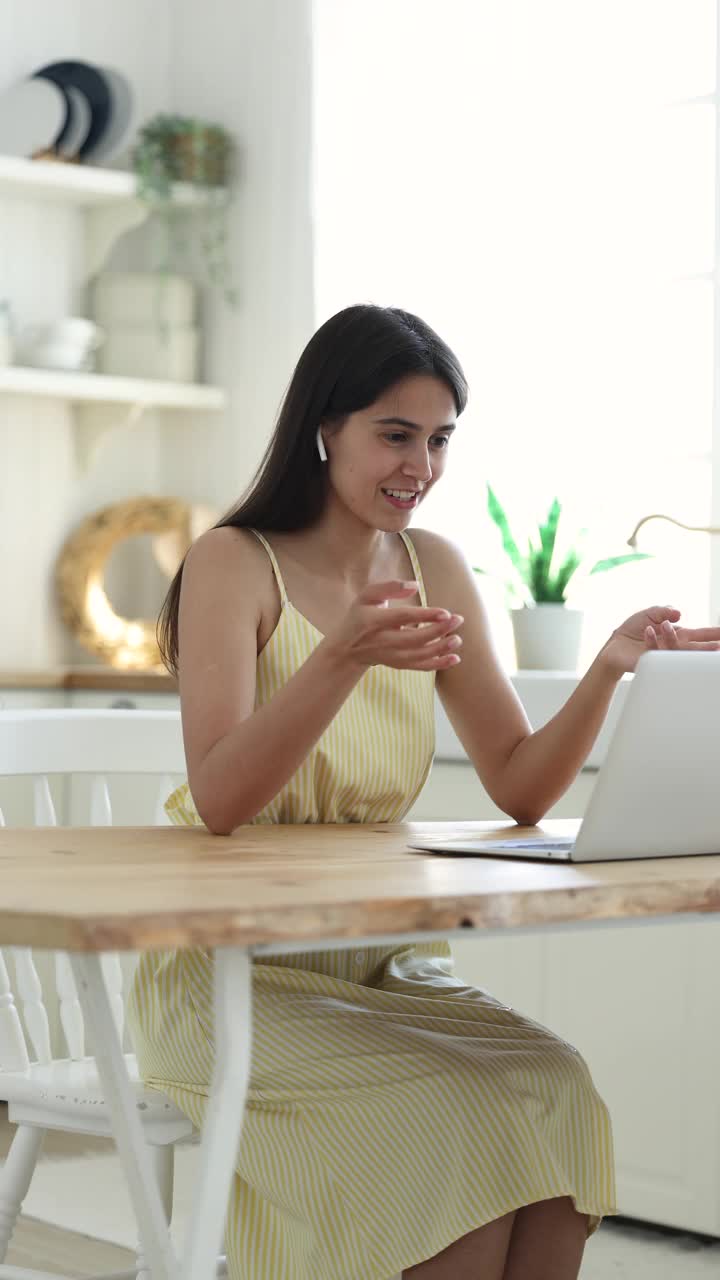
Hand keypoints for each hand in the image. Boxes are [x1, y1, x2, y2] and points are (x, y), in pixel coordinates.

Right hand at [323, 580, 463, 671]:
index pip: (403, 617)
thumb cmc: (360, 615)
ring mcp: (390, 655)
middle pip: (414, 638)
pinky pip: (420, 667)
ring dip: (441, 648)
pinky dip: (438, 664)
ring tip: (458, 638)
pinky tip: (455, 658)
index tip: (446, 613)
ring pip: (419, 655)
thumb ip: (389, 586)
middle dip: (439, 631)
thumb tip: (415, 585)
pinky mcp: (398, 664)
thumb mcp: (367, 596)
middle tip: (458, 620)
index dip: (425, 616)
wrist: (347, 649)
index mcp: (373, 620)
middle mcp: (382, 640)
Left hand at [600, 604, 719, 676]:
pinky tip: (648, 630)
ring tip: (665, 625)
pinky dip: (651, 640)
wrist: (615, 644)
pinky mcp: (651, 662)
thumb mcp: (649, 613)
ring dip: (671, 636)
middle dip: (707, 648)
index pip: (700, 634)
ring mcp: (663, 656)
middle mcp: (674, 646)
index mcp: (679, 634)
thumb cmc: (634, 630)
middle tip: (718, 647)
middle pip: (696, 648)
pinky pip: (655, 652)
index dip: (714, 635)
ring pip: (676, 651)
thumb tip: (678, 613)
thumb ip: (663, 610)